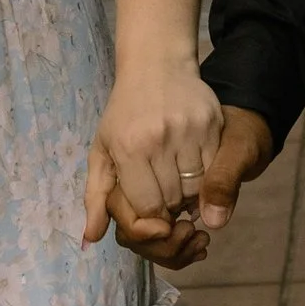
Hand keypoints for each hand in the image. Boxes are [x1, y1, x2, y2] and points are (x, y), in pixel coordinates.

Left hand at [84, 56, 229, 249]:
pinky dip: (205, 176)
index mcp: (128, 148)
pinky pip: (214, 168)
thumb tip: (90, 239)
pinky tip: (194, 167)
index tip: (151, 209)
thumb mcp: (101, 150)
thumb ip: (96, 197)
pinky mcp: (211, 122)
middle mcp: (158, 139)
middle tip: (165, 193)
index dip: (151, 216)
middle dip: (169, 206)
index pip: (147, 207)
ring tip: (179, 180)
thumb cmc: (124, 113)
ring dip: (189, 193)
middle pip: (173, 200)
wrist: (156, 65)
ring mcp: (188, 129)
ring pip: (196, 187)